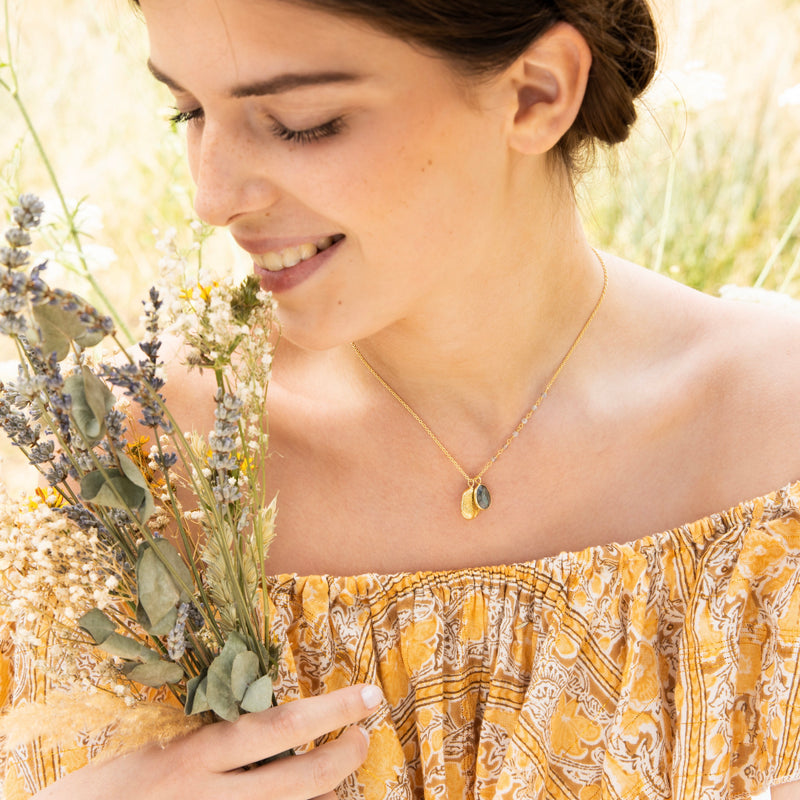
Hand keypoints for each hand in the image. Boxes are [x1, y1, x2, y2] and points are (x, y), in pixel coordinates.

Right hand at [34, 684, 382, 799]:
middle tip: (365, 735)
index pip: (283, 724)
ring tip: (342, 776)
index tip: (368, 695)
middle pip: (302, 778)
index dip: (333, 709)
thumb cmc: (108, 786)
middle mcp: (212, 795)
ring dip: (328, 797)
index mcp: (199, 753)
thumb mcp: (159, 747)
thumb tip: (268, 720)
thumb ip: (214, 736)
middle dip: (345, 755)